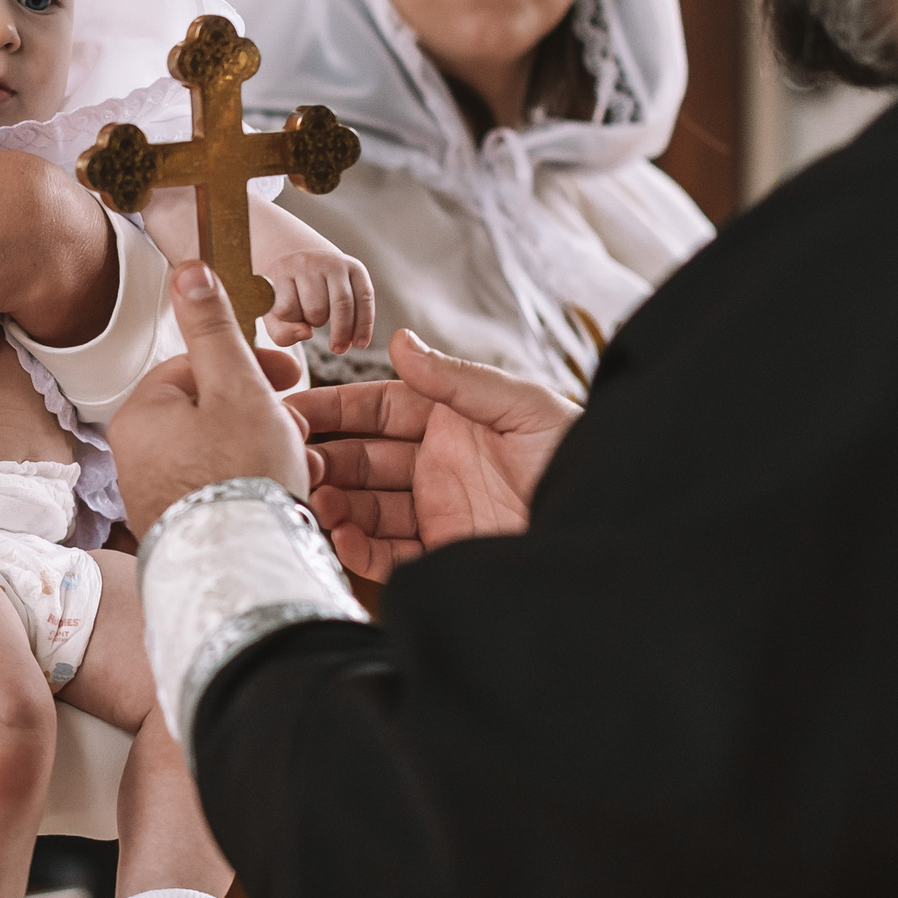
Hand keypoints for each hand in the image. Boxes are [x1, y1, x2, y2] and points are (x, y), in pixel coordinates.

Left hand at [108, 261, 314, 532]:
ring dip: (263, 448)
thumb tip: (188, 269)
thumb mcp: (235, 385)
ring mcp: (156, 496)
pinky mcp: (180, 527)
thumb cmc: (241, 476)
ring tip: (297, 465)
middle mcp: (136, 457)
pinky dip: (251, 484)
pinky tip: (282, 495)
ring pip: (218, 451)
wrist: (243, 572)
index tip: (292, 376)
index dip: (249, 366)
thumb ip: (213, 328)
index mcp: (141, 416)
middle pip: (208, 411)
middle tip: (296, 426)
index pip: (196, 368)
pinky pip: (218, 489)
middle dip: (260, 411)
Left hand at [263, 245, 376, 354]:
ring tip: (338, 346)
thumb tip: (307, 334)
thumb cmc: (287, 296)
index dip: (291, 323)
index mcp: (281, 271)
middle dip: (316, 323)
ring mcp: (333, 263)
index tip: (293, 320)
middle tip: (314, 326)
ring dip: (341, 330)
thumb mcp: (274, 315)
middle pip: (316, 308)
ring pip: (342, 304)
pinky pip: (365, 298)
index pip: (286, 309)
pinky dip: (364, 324)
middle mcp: (308, 262)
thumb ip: (281, 333)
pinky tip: (360, 343)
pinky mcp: (355, 267)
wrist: (302, 262)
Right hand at [290, 330, 578, 581]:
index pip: (380, 408)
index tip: (294, 409)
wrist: (605, 526)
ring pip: (368, 506)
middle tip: (292, 459)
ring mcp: (439, 511)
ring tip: (314, 497)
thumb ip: (458, 379)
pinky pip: (389, 553)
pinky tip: (339, 534)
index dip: (336, 408)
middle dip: (325, 457)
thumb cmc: (581, 457)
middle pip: (364, 458)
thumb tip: (401, 342)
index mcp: (454, 422)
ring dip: (336, 501)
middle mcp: (440, 465)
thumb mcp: (523, 407)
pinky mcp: (444, 555)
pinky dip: (358, 546)